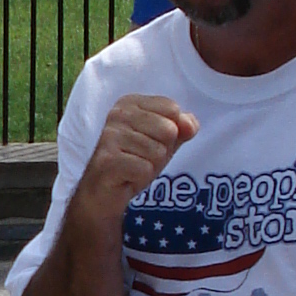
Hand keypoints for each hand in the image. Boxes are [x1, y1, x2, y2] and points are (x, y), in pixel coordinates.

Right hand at [77, 93, 199, 216]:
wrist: (104, 192)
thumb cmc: (133, 162)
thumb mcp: (163, 142)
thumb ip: (181, 128)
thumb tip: (191, 124)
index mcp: (130, 103)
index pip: (173, 109)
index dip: (171, 132)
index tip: (150, 141)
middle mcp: (118, 114)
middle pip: (168, 130)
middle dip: (162, 150)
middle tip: (142, 157)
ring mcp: (110, 136)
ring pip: (158, 152)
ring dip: (150, 166)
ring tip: (133, 167)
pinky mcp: (108, 159)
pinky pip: (145, 169)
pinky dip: (140, 178)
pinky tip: (126, 177)